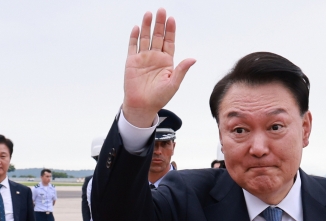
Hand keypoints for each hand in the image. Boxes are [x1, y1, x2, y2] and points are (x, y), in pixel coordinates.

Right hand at [122, 9, 195, 127]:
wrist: (142, 106)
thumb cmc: (159, 97)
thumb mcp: (173, 84)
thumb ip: (182, 70)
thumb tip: (193, 59)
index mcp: (166, 62)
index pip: (169, 42)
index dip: (170, 31)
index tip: (172, 19)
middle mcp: (155, 57)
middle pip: (158, 37)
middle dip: (160, 24)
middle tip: (161, 11)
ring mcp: (143, 58)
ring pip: (146, 38)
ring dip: (147, 26)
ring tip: (149, 14)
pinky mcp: (132, 61)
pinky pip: (132, 46)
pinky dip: (134, 37)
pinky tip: (137, 28)